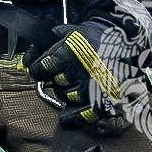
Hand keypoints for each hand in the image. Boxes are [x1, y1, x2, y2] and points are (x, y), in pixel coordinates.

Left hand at [26, 19, 136, 135]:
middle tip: (64, 75)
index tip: (38, 71)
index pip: (42, 67)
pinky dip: (75, 118)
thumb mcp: (66, 32)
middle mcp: (83, 69)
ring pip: (69, 98)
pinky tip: (67, 118)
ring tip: (74, 85)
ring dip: (67, 94)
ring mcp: (97, 86)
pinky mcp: (109, 99)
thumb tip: (25, 61)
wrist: (125, 40)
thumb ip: (43, 45)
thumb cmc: (91, 37)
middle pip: (57, 84)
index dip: (37, 70)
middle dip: (56, 80)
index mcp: (71, 50)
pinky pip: (87, 115)